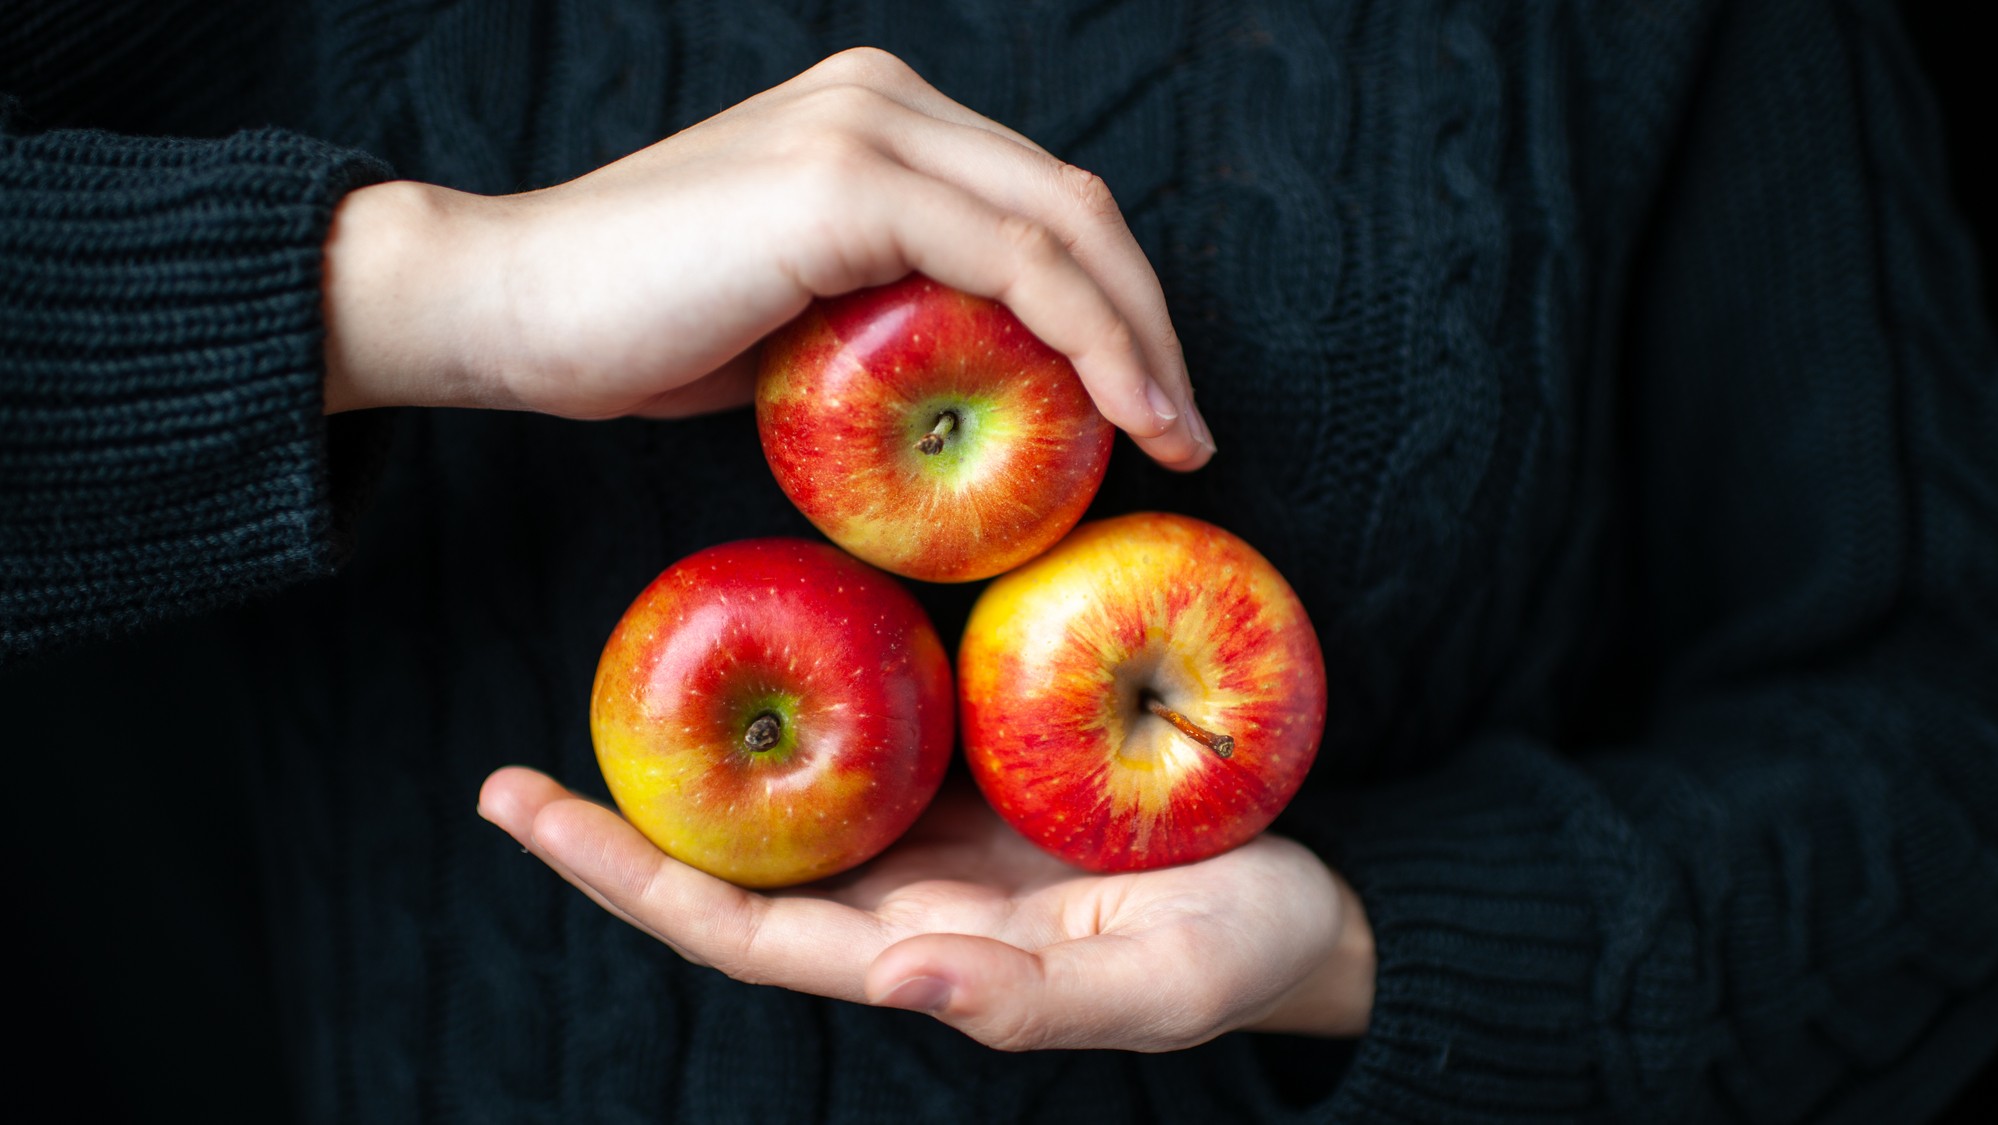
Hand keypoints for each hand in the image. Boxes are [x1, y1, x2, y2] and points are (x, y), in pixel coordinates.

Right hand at [323, 47, 1213, 468]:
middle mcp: (883, 98)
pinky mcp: (844, 182)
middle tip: (1188, 430)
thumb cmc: (633, 331)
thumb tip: (982, 383)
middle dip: (1150, 321)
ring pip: (1065, 225)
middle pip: (1075, 203)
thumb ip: (892, 314)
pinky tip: (1126, 415)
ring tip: (1177, 438)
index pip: (1037, 200)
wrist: (502, 308)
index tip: (1149, 402)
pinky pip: (1014, 263)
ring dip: (1141, 339)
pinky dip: (1090, 342)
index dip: (1112, 299)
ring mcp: (866, 127)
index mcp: (875, 117)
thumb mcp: (797, 317)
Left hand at [477, 768, 1373, 1050]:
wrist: (1315, 905)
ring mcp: (934, 845)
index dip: (633, 882)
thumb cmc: (1247, 951)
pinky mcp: (979, 784)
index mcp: (921, 958)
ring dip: (689, 773)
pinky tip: (755, 662)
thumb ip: (1030, 1000)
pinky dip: (795, 716)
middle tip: (507, 773)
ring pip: (784, 814)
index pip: (741, 932)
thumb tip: (893, 980)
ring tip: (602, 705)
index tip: (530, 813)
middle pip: (730, 877)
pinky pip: (865, 751)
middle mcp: (902, 906)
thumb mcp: (1159, 983)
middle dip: (618, 833)